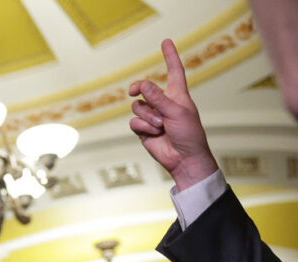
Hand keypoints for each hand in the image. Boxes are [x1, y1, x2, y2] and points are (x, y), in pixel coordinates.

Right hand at [128, 39, 218, 189]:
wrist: (184, 159)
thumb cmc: (189, 134)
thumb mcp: (176, 112)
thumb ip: (158, 98)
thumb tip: (142, 85)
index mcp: (177, 94)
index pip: (174, 71)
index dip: (170, 56)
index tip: (166, 41)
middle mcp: (163, 103)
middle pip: (144, 88)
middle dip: (138, 88)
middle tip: (133, 91)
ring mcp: (152, 116)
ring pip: (137, 107)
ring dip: (148, 116)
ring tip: (161, 126)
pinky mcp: (143, 129)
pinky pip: (134, 122)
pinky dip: (143, 127)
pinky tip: (154, 133)